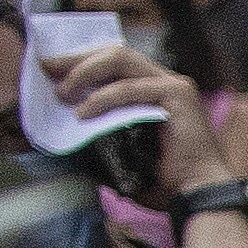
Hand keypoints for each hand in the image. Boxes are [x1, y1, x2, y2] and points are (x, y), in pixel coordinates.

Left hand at [43, 40, 232, 194]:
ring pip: (121, 59)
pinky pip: (131, 88)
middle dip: (77, 60)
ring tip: (64, 93)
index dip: (82, 63)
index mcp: (155, 91)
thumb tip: (67, 126)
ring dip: (86, 72)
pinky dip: (104, 98)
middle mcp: (166, 81)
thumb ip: (102, 130)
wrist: (198, 195)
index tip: (52, 71)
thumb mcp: (125, 148)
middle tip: (48, 70)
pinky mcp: (178, 95)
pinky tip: (85, 112)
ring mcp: (174, 85)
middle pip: (115, 52)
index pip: (115, 63)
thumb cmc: (166, 181)